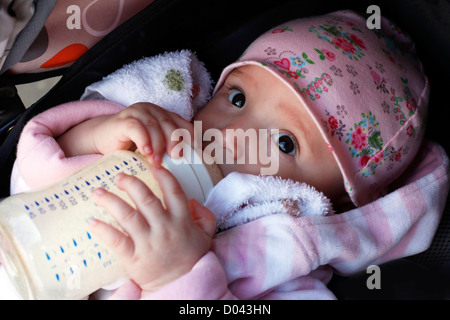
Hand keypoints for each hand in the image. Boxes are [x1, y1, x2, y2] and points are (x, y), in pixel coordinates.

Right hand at [58, 102, 193, 163]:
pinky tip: (145, 153)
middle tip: (177, 157)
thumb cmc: (131, 145)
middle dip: (175, 141)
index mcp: (164, 116)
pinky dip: (143, 140)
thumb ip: (168, 150)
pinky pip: (136, 128)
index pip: (183, 124)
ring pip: (154, 126)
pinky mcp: (123, 119)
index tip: (196, 153)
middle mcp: (153, 111)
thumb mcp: (154, 146)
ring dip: (158, 145)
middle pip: (170, 124)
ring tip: (157, 161)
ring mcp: (137, 112)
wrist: (101, 138)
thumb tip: (189, 165)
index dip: (191, 137)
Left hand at [90, 167, 215, 293]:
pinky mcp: (134, 258)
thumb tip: (193, 200)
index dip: (163, 175)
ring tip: (98, 192)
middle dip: (130, 183)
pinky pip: (116, 241)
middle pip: (145, 198)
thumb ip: (204, 215)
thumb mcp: (206, 235)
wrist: (182, 286)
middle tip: (119, 177)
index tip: (153, 165)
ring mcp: (149, 243)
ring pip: (127, 216)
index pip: (173, 191)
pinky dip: (103, 230)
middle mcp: (165, 228)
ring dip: (110, 201)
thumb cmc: (191, 259)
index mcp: (182, 220)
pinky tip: (92, 222)